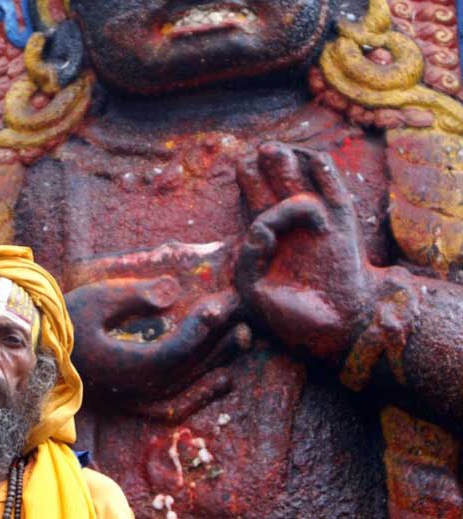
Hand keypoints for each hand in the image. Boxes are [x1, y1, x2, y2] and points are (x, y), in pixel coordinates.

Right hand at [67, 276, 239, 401]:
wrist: (37, 353)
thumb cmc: (64, 323)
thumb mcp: (95, 299)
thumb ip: (135, 296)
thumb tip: (173, 290)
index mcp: (125, 365)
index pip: (176, 350)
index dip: (202, 328)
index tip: (220, 302)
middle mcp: (135, 389)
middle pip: (188, 366)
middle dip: (217, 336)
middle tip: (238, 308)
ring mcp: (135, 399)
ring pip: (188, 385)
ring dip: (217, 360)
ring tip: (242, 334)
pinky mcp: (134, 402)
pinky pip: (176, 405)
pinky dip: (202, 396)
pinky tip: (225, 379)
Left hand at [235, 142, 377, 361]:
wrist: (336, 329)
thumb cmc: (290, 316)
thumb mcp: (253, 292)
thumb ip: (247, 260)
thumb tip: (258, 228)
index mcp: (262, 237)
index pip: (250, 197)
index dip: (245, 183)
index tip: (240, 178)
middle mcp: (287, 224)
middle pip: (271, 180)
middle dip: (264, 166)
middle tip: (258, 153)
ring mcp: (314, 221)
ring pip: (299, 178)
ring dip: (287, 162)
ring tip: (272, 150)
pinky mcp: (341, 222)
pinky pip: (332, 188)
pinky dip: (323, 172)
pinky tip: (314, 159)